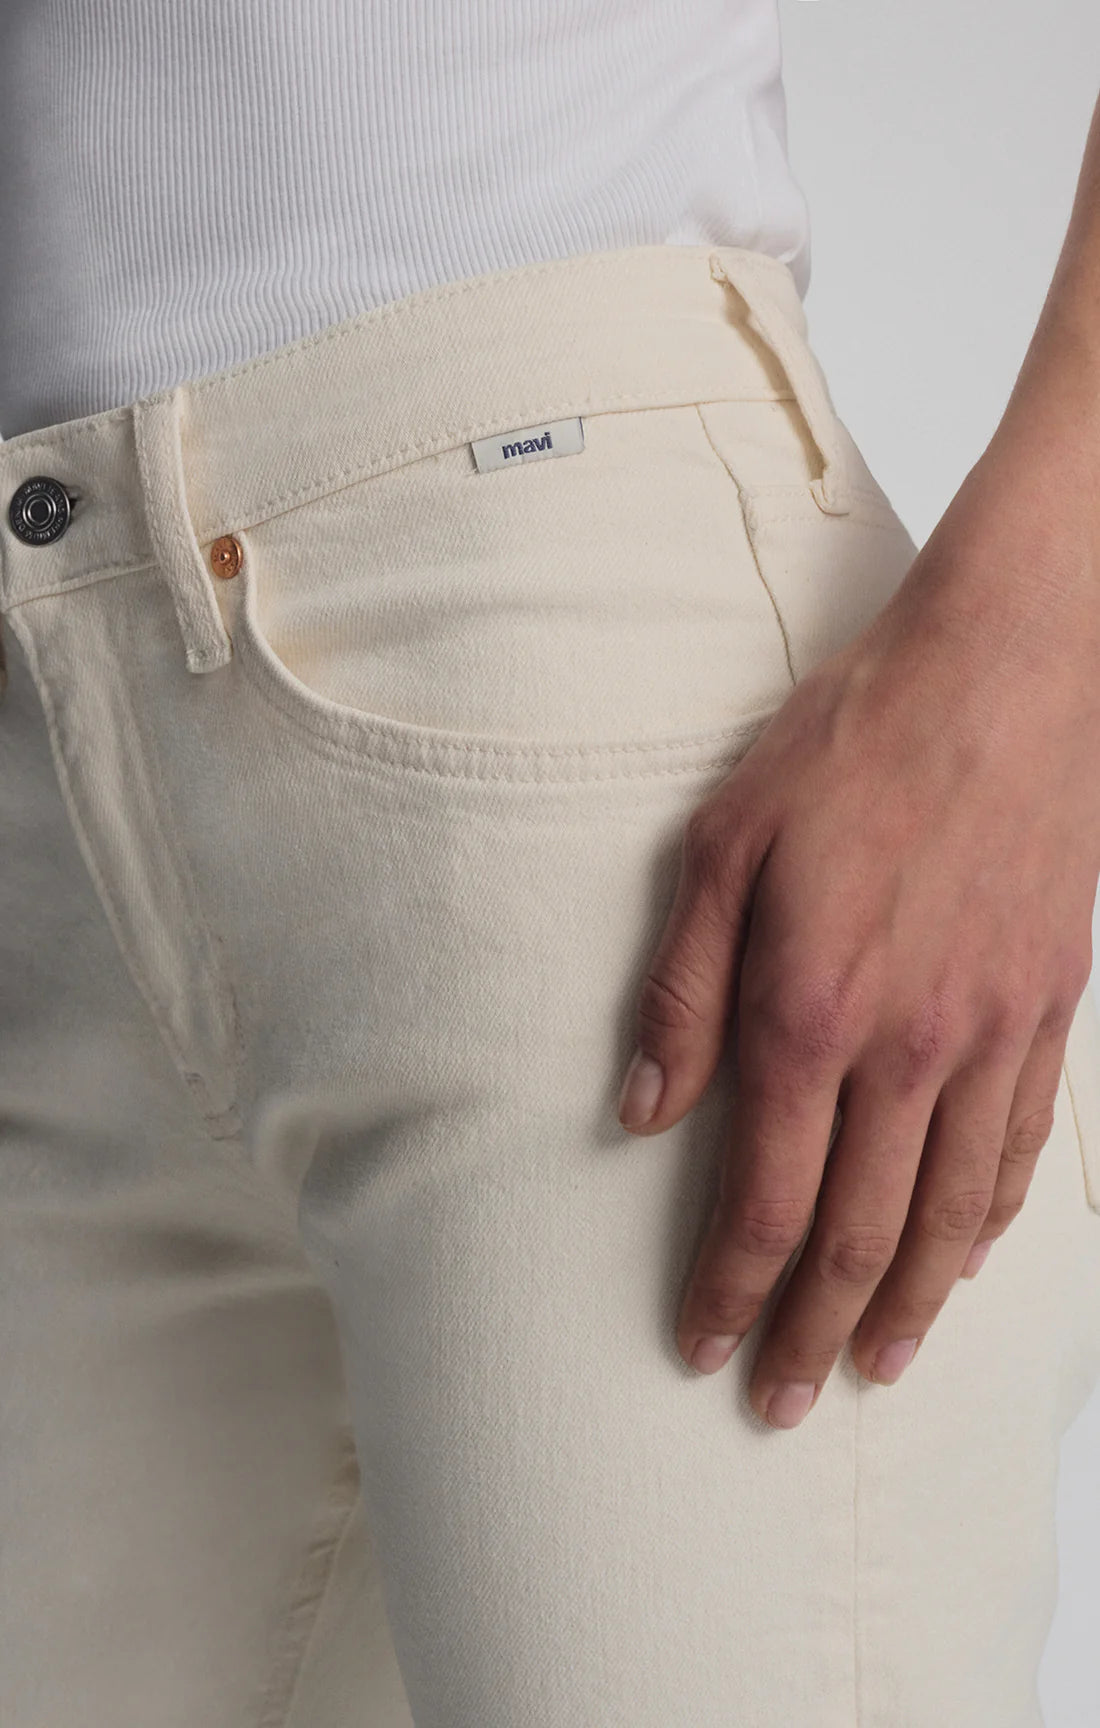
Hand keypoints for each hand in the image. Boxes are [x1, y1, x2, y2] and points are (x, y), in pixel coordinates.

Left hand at [617, 440, 1099, 1428]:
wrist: (1006, 672)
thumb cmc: (850, 743)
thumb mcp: (721, 843)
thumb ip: (679, 987)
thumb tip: (642, 1109)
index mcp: (809, 1010)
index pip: (765, 1196)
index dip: (729, 1286)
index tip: (702, 1347)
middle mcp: (907, 1047)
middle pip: (859, 1233)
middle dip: (810, 1329)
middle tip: (781, 1402)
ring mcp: (991, 1034)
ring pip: (951, 1211)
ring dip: (909, 1304)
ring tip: (874, 1367)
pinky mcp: (1046, 1008)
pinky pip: (1022, 1148)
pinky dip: (990, 1223)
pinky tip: (967, 1259)